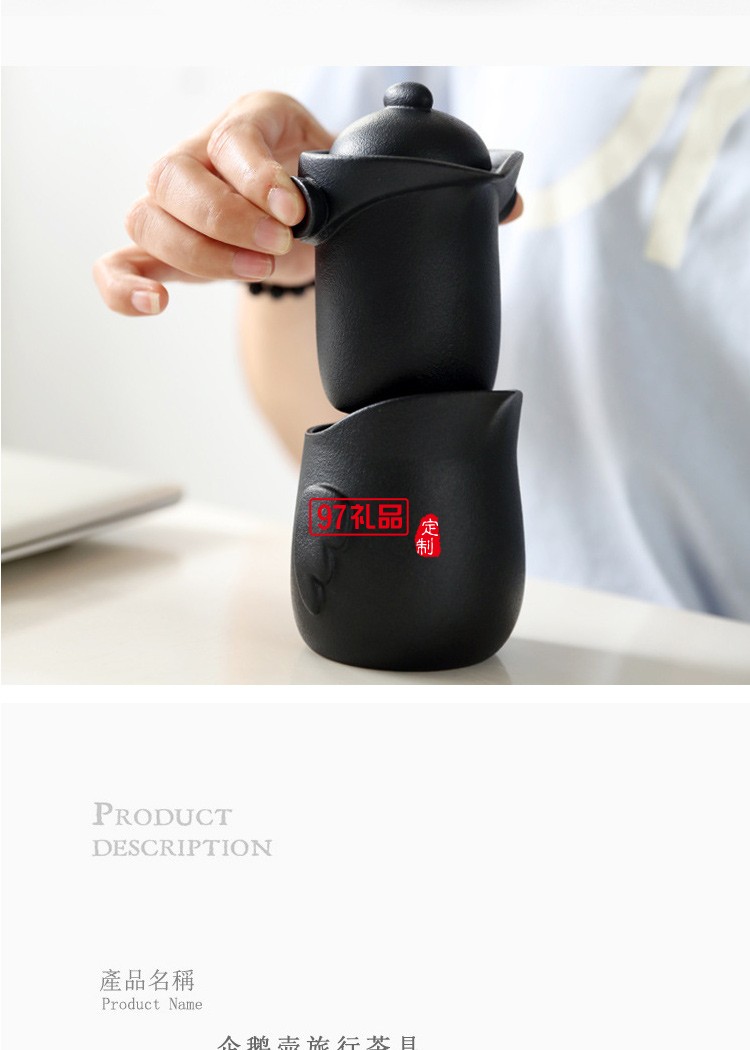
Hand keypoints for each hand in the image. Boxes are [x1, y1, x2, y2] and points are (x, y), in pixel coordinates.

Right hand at [93, 92, 333, 315]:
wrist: (317, 224)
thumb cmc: (325, 194)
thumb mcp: (339, 178)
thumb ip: (335, 184)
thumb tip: (322, 208)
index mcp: (249, 122)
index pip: (231, 138)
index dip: (258, 177)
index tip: (294, 210)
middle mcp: (199, 156)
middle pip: (173, 175)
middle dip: (227, 220)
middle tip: (278, 244)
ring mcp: (173, 205)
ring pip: (147, 218)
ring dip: (199, 254)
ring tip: (256, 269)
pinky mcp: (163, 251)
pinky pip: (119, 265)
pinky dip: (125, 287)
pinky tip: (157, 302)